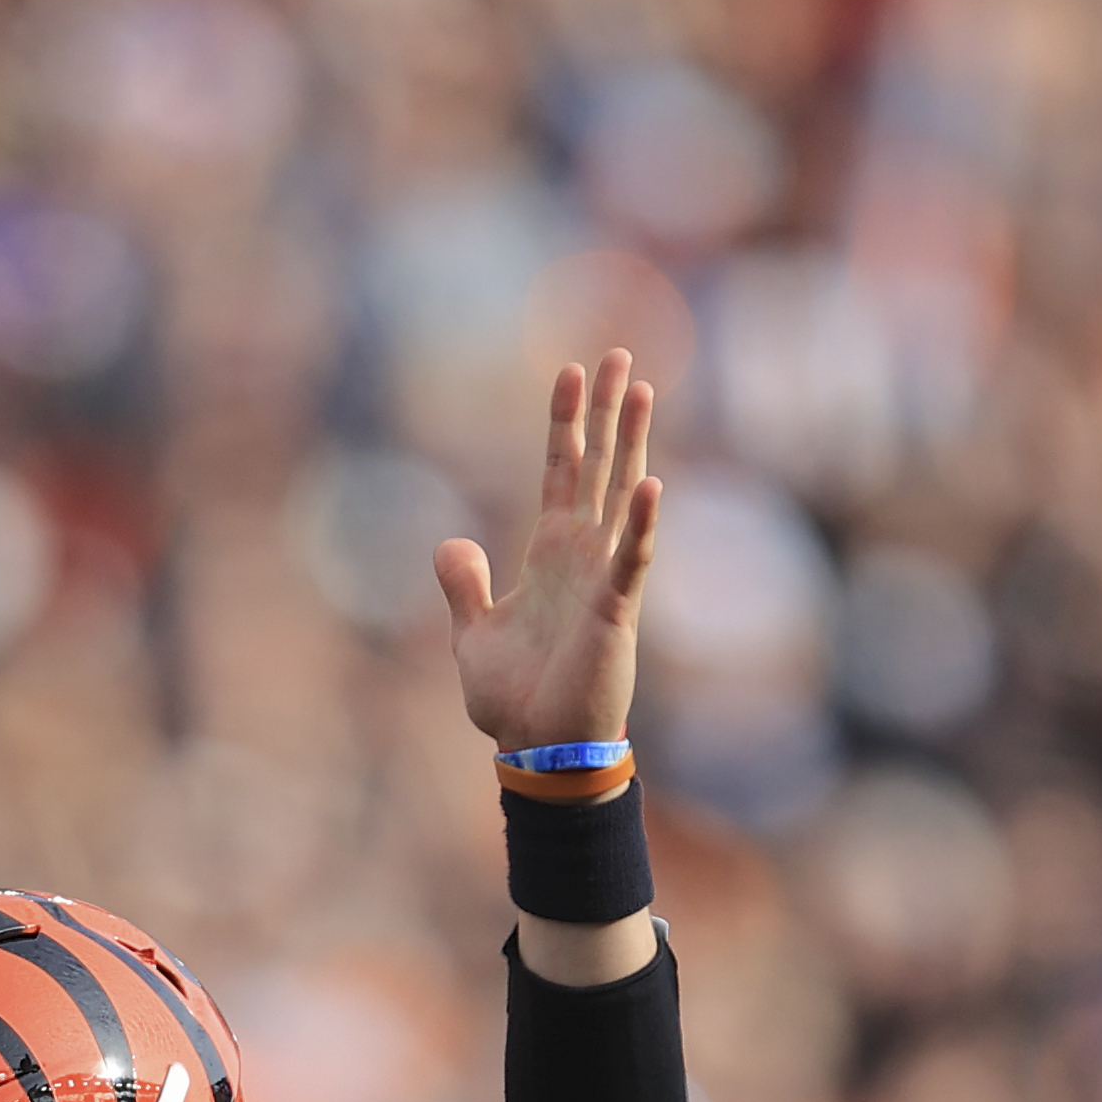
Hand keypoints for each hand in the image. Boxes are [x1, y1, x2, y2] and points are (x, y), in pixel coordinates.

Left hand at [433, 351, 658, 753]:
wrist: (537, 750)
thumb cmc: (514, 698)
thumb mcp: (473, 632)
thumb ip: (464, 584)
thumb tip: (450, 542)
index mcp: (549, 554)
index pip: (562, 472)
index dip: (564, 423)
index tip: (568, 371)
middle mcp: (582, 556)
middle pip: (599, 466)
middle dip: (606, 411)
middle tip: (617, 352)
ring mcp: (603, 579)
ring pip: (622, 496)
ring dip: (632, 444)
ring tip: (641, 388)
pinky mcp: (614, 612)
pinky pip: (632, 561)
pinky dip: (641, 526)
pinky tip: (651, 487)